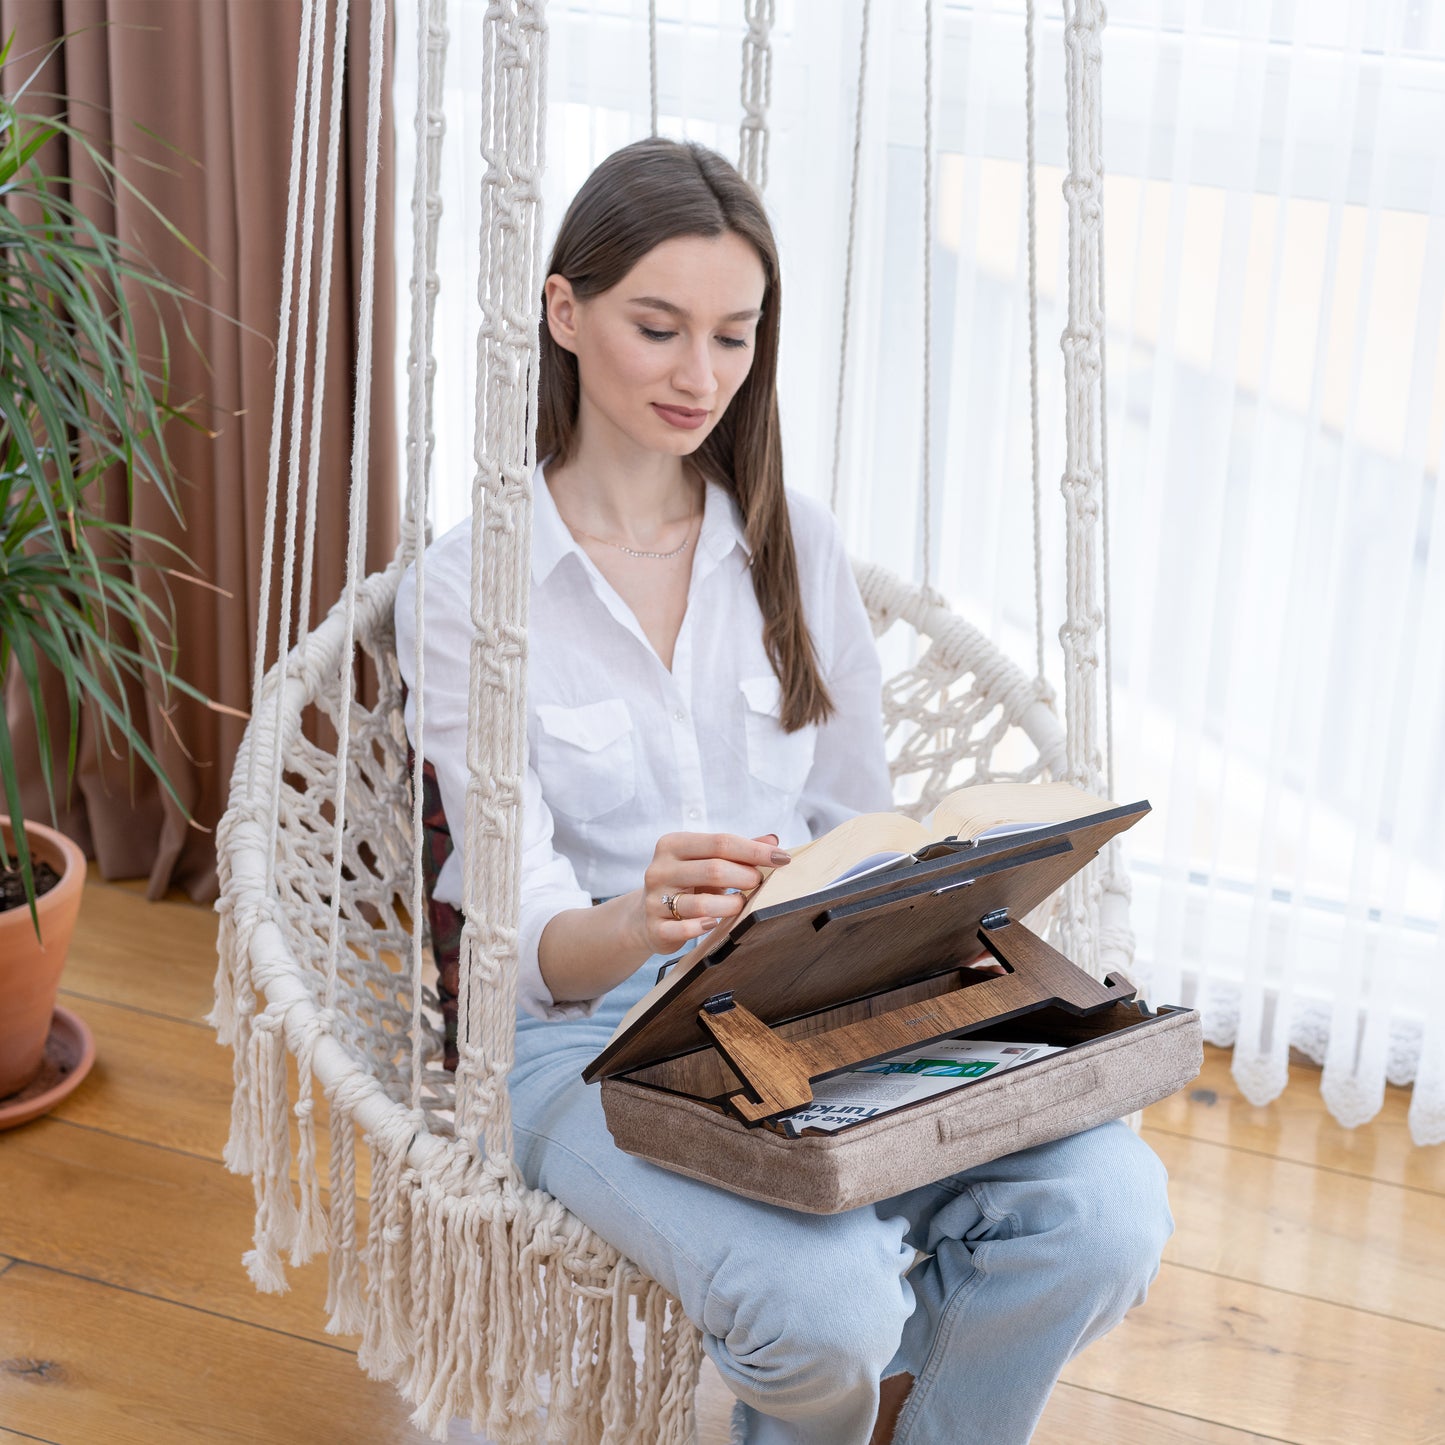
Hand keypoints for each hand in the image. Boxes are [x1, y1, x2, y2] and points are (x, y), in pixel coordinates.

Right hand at [633, 831, 789, 955]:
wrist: (647, 914)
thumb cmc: (687, 882)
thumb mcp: (707, 860)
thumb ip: (738, 850)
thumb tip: (773, 841)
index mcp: (673, 845)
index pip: (720, 842)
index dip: (754, 850)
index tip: (781, 858)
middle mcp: (660, 869)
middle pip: (713, 869)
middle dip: (745, 876)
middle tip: (758, 882)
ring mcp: (655, 899)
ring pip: (701, 904)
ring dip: (731, 905)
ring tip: (741, 904)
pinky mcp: (655, 928)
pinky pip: (684, 929)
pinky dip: (704, 927)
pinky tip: (715, 923)